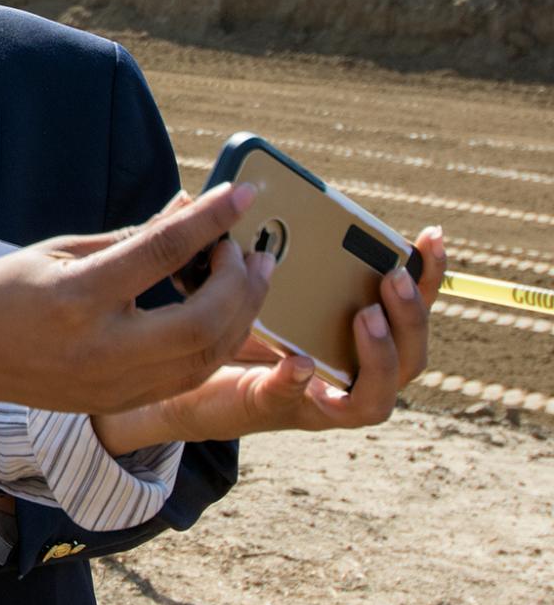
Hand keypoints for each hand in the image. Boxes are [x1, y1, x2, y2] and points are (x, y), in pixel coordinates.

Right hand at [0, 182, 274, 416]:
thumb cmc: (5, 292)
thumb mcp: (60, 250)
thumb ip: (130, 236)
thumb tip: (188, 208)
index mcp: (77, 297)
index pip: (160, 253)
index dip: (208, 221)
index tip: (242, 195)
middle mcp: (100, 347)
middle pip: (202, 321)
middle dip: (240, 282)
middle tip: (245, 250)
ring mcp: (113, 383)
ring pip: (207, 357)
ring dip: (241, 315)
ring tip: (249, 278)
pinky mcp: (121, 402)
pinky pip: (190, 376)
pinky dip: (218, 343)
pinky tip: (224, 314)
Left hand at [98, 226, 446, 448]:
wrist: (174, 381)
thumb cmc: (219, 327)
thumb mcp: (242, 280)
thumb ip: (244, 245)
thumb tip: (223, 194)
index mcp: (351, 336)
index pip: (409, 310)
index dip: (428, 277)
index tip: (430, 237)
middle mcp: (347, 374)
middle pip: (411, 356)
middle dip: (412, 316)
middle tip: (393, 278)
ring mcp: (316, 400)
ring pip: (375, 396)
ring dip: (379, 356)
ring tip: (365, 317)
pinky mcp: (270, 410)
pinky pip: (293, 402)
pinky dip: (296, 383)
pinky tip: (296, 362)